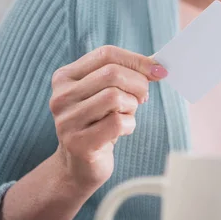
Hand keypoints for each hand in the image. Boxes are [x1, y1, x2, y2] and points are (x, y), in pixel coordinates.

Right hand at [48, 45, 167, 190]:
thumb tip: (158, 65)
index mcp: (66, 77)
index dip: (137, 60)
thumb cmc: (100, 123)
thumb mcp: (109, 93)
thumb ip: (128, 75)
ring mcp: (67, 120)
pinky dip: (129, 125)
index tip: (159, 70)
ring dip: (132, 106)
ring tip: (126, 115)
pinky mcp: (78, 143)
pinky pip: (117, 122)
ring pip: (115, 97)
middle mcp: (61, 96)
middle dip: (138, 84)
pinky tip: (122, 131)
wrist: (80, 165)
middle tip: (142, 98)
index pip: (106, 54)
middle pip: (113, 73)